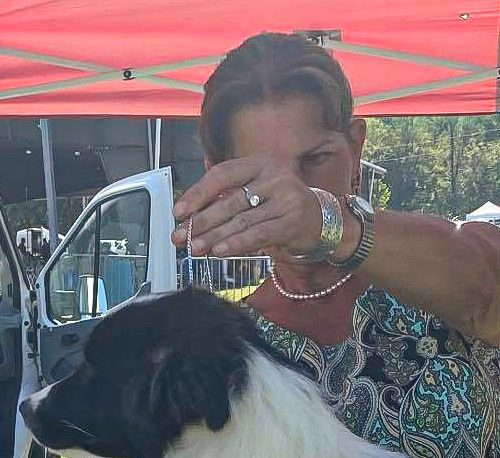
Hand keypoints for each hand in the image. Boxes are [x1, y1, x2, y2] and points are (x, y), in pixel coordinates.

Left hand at [172, 157, 326, 257]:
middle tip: (181, 236)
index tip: (179, 212)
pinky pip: (259, 234)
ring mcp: (285, 200)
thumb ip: (229, 198)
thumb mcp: (257, 191)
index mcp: (258, 164)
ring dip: (215, 237)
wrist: (321, 219)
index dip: (198, 194)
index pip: (221, 175)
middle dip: (201, 221)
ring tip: (196, 248)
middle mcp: (273, 177)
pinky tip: (220, 251)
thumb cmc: (282, 205)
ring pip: (242, 220)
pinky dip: (237, 244)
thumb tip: (191, 217)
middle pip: (229, 201)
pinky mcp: (292, 222)